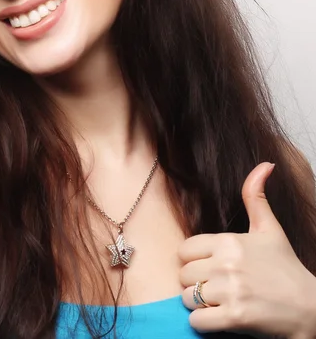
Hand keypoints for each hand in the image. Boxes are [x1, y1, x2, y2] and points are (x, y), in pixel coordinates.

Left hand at [178, 162, 315, 337]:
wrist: (312, 310)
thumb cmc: (285, 269)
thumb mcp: (270, 230)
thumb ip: (256, 196)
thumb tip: (265, 164)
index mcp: (229, 241)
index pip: (184, 250)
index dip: (194, 262)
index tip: (211, 268)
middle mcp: (227, 263)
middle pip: (183, 274)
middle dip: (195, 284)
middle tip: (218, 288)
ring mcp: (231, 290)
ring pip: (187, 297)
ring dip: (199, 305)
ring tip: (220, 303)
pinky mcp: (235, 317)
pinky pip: (196, 321)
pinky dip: (203, 324)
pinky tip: (221, 319)